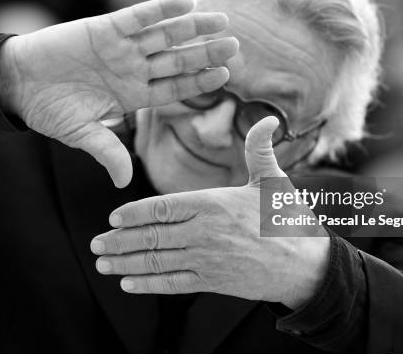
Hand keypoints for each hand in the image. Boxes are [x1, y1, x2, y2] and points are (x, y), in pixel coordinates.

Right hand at [0, 0, 237, 186]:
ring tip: (221, 20)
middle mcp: (133, 69)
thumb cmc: (49, 109)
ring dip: (192, 27)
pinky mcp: (104, 28)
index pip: (175, 88)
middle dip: (206, 53)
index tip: (225, 76)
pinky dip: (161, 9)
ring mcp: (121, 48)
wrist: (18, 82)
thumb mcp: (81, 134)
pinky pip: (138, 16)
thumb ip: (107, 152)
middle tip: (235, 46)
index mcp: (133, 94)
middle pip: (178, 59)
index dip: (199, 81)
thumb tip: (122, 182)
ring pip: (165, 35)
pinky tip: (186, 2)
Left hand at [90, 117, 330, 308]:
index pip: (162, 207)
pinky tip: (129, 283)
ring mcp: (206, 260)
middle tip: (96, 244)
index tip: (114, 216)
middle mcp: (204, 232)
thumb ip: (259, 149)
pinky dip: (148, 284)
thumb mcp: (273, 180)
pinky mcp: (213, 282)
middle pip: (152, 236)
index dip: (134, 213)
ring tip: (103, 264)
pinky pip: (173, 283)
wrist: (306, 265)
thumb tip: (268, 118)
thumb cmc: (287, 220)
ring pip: (157, 261)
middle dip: (119, 240)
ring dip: (126, 263)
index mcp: (213, 204)